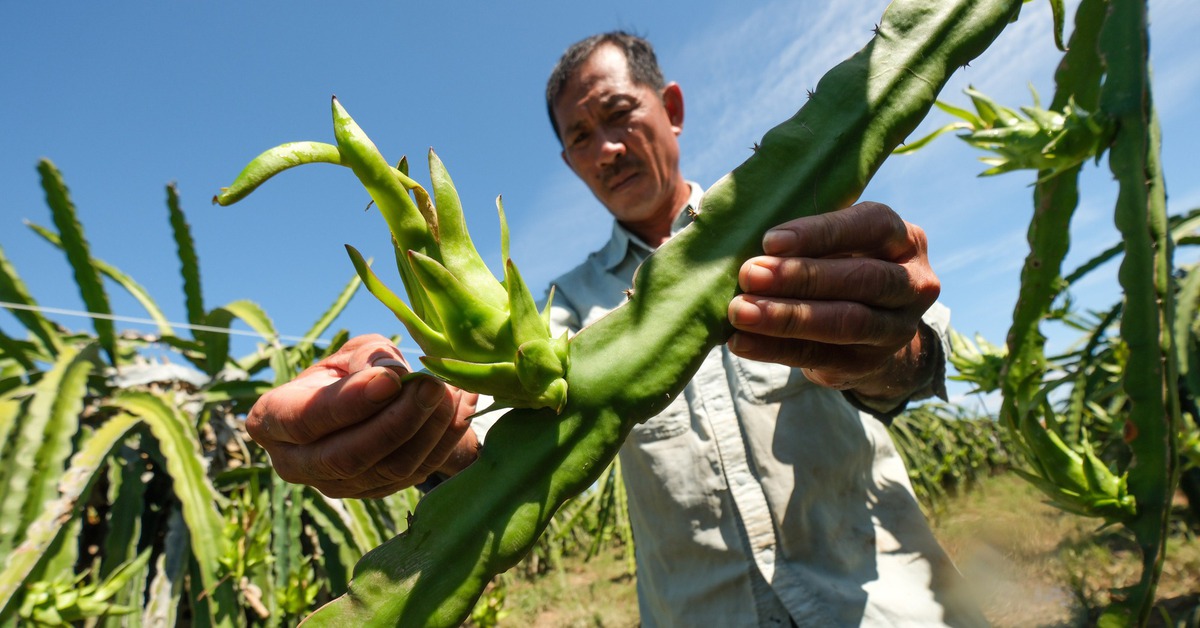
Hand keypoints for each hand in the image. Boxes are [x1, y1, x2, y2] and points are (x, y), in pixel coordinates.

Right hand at [244, 334, 478, 497]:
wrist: (375, 404)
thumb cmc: (352, 371)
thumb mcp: (352, 353)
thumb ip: (368, 360)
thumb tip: (393, 376)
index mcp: (272, 420)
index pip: (306, 420)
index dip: (350, 403)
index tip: (390, 380)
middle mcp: (297, 464)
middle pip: (348, 456)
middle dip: (397, 421)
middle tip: (432, 387)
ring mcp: (338, 487)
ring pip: (389, 468)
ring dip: (428, 430)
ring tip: (451, 391)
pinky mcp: (378, 494)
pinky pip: (417, 474)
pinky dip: (445, 440)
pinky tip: (463, 406)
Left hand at [726, 201, 939, 400]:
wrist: (872, 331)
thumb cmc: (842, 266)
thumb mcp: (840, 244)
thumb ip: (809, 240)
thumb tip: (753, 243)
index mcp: (905, 239)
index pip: (871, 226)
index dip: (821, 233)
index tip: (771, 241)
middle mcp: (912, 283)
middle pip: (863, 279)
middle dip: (802, 277)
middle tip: (750, 274)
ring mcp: (896, 329)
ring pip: (846, 322)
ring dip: (787, 316)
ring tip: (741, 311)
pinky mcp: (868, 364)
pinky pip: (819, 356)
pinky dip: (774, 349)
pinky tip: (741, 342)